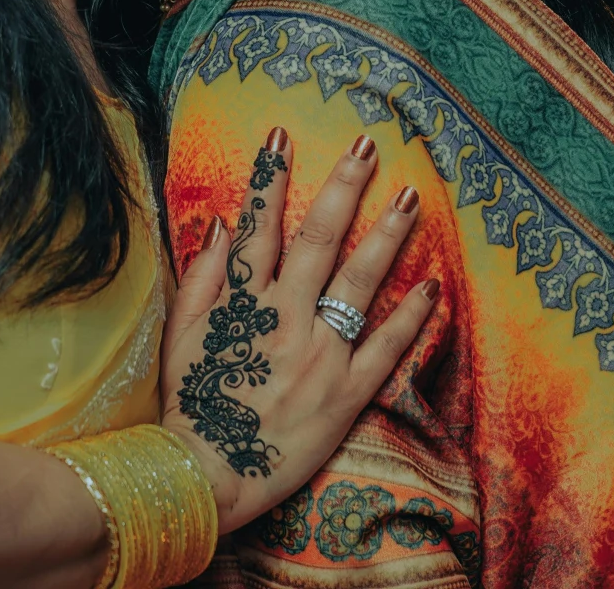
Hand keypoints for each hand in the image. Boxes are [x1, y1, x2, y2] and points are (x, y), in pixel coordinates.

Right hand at [159, 127, 437, 533]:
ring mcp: (320, 354)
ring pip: (359, 282)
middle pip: (320, 238)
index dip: (270, 177)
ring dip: (386, 235)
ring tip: (410, 196)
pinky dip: (410, 316)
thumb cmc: (190, 408)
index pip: (259, 226)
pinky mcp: (346, 393)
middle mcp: (285, 319)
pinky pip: (385, 348)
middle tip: (366, 145)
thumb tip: (220, 224)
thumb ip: (202, 279)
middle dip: (343, 186)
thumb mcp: (181, 338)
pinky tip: (432, 285)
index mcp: (244, 304)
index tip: (282, 135)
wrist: (204, 478)